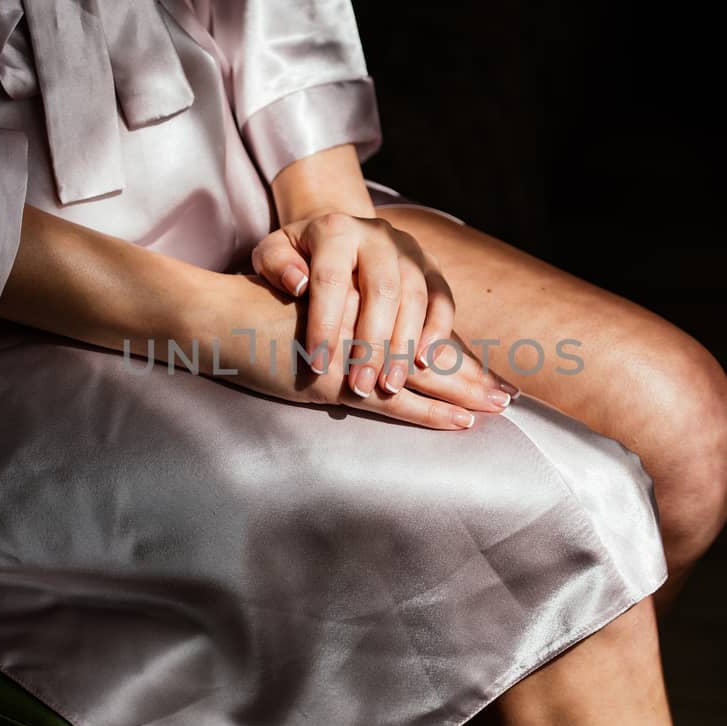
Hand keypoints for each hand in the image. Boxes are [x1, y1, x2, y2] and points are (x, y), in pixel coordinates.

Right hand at [193, 271, 515, 430]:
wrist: (216, 315)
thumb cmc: (252, 316)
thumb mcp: (304, 312)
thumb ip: (338, 323)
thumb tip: (363, 352)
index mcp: (361, 304)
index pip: (417, 330)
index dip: (452, 353)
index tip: (484, 371)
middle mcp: (366, 321)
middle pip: (429, 351)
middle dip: (470, 375)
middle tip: (510, 394)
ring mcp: (355, 351)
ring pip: (422, 374)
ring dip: (464, 392)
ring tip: (499, 407)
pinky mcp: (340, 380)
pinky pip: (395, 400)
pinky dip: (430, 412)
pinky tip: (461, 421)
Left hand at [249, 209, 517, 410]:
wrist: (340, 236)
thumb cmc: (299, 256)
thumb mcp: (273, 253)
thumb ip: (275, 266)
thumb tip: (298, 283)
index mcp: (335, 230)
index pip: (331, 278)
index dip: (325, 323)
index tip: (316, 364)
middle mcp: (378, 236)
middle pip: (382, 290)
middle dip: (372, 344)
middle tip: (360, 387)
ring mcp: (409, 250)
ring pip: (416, 297)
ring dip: (405, 345)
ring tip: (390, 385)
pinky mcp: (431, 267)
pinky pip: (443, 299)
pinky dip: (438, 331)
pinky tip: (425, 362)